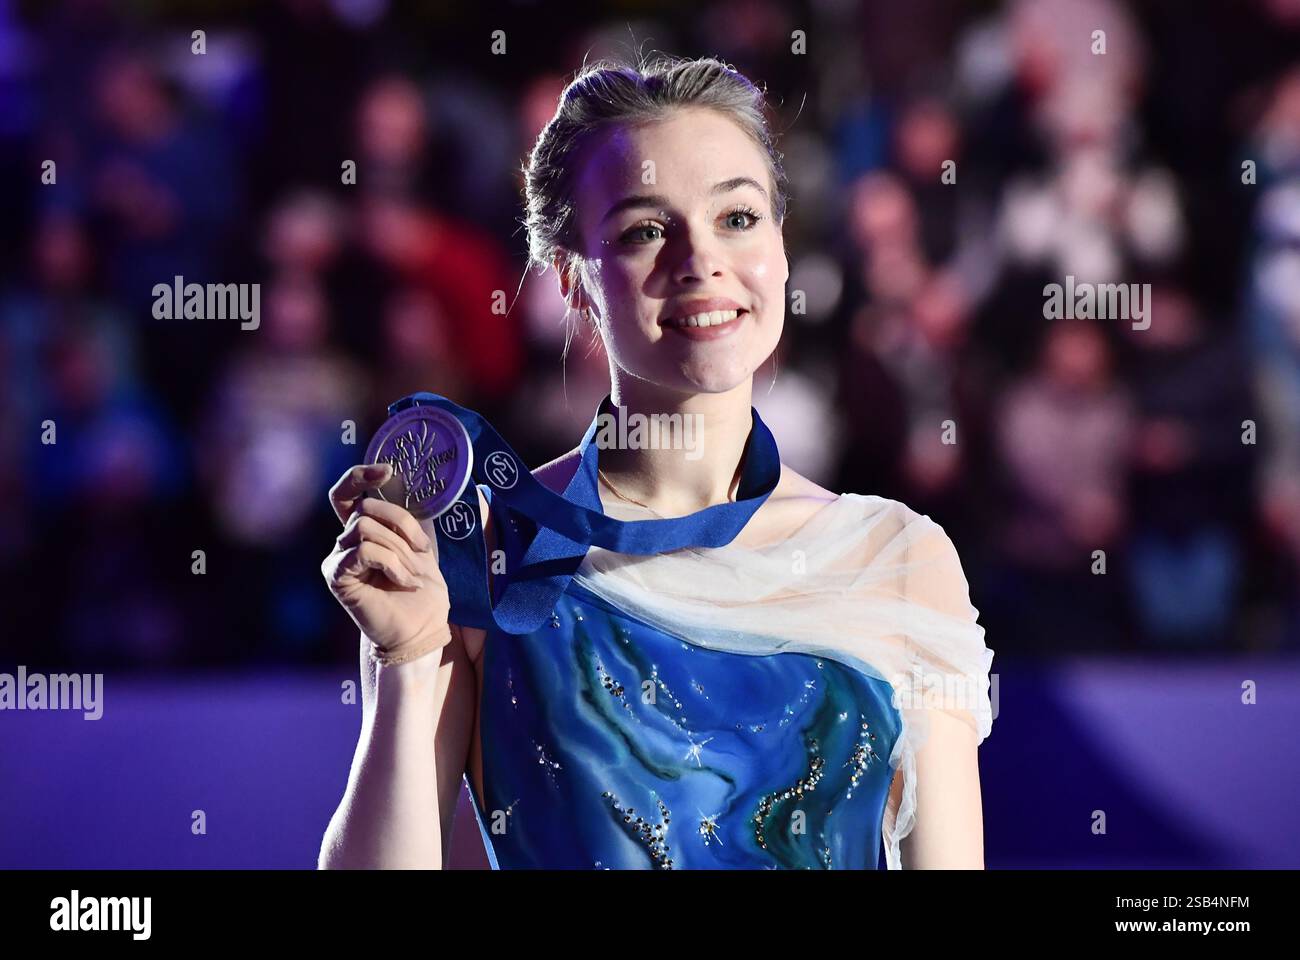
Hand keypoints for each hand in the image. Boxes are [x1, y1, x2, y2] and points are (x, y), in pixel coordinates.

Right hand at [321, 463, 452, 659]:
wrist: (421, 628)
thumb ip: (409, 520)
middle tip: (422, 552)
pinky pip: (364, 551)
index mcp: (364, 531)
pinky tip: (404, 582)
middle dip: (402, 526)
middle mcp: (345, 541)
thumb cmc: (422, 591)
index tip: (387, 471)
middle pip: (366, 507)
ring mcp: (338, 558)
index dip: (360, 475)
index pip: (347, 493)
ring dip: (399, 550)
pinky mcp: (336, 576)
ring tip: (412, 574)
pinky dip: (392, 564)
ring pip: (366, 528)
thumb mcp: (421, 547)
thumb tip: (410, 485)